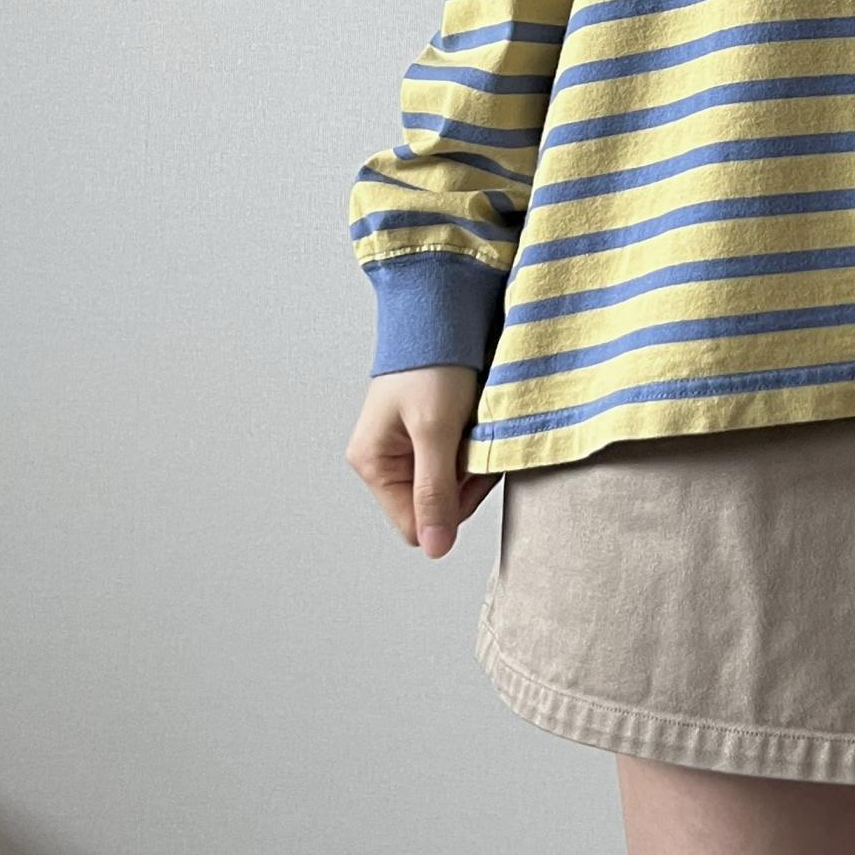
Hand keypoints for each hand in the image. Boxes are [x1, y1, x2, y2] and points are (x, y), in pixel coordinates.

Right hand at [346, 366, 497, 558]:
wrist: (443, 306)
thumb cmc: (432, 361)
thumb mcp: (435, 429)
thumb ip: (434, 490)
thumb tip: (435, 548)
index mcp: (374, 463)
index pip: (416, 524)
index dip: (452, 508)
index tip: (476, 470)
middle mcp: (387, 458)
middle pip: (436, 504)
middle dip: (465, 480)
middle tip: (481, 441)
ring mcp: (408, 443)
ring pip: (450, 480)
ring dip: (472, 459)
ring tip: (479, 423)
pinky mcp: (430, 427)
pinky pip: (456, 456)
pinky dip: (473, 443)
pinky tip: (479, 419)